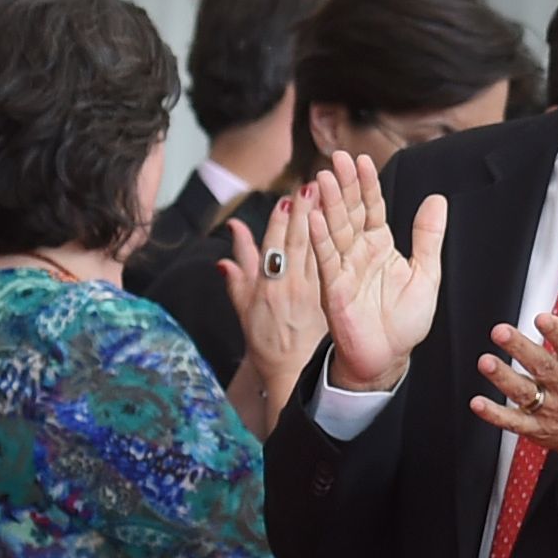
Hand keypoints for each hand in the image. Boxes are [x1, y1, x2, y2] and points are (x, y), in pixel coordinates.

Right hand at [222, 189, 325, 414]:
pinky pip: (323, 270)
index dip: (283, 216)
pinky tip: (323, 227)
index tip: (290, 193)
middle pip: (298, 237)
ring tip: (321, 191)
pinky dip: (322, 247)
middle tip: (313, 179)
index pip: (279, 239)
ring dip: (314, 218)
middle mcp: (288, 282)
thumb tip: (234, 231)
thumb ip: (241, 268)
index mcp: (269, 280)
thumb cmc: (268, 342)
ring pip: (310, 247)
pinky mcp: (321, 302)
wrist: (289, 377)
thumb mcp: (246, 304)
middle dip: (303, 208)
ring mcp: (306, 291)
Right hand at [307, 149, 445, 394]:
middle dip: (344, 185)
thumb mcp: (426, 274)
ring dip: (329, 205)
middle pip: (349, 211)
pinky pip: (327, 260)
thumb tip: (438, 199)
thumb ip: (428, 237)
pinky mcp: (334, 288)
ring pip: (335, 230)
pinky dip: (321, 239)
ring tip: (325, 178)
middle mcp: (359, 252)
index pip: (372, 207)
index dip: (367, 184)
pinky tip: (316, 218)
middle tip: (338, 157)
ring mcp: (344, 268)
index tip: (362, 159)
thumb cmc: (404, 320)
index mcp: (380, 245)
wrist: (388, 357)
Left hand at [472, 255, 557, 468]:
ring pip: (526, 394)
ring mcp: (551, 408)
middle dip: (521, 349)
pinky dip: (495, 414)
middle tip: (500, 331)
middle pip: (544, 367)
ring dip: (503, 379)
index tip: (541, 318)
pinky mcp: (536, 426)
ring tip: (485, 362)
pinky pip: (513, 422)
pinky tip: (477, 403)